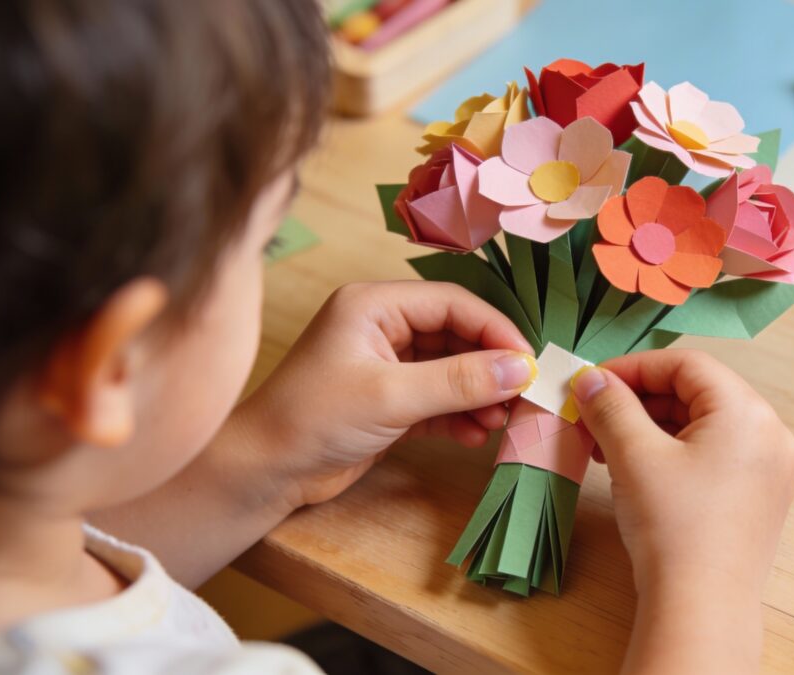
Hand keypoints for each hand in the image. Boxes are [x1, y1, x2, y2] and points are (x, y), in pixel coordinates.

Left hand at [236, 281, 535, 508]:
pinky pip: (438, 400)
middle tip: (524, 395)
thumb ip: (460, 381)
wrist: (263, 474)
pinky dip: (460, 416)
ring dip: (479, 394)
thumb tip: (523, 369)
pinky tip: (478, 435)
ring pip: (450, 370)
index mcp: (374, 305)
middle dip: (490, 366)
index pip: (453, 303)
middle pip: (456, 335)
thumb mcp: (392, 396)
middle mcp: (382, 327)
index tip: (530, 362)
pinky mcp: (389, 403)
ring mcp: (385, 366)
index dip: (495, 330)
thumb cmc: (313, 420)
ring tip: (503, 421)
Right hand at [570, 350, 793, 673]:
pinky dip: (671, 452)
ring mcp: (768, 468)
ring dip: (649, 426)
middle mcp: (769, 433)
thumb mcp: (633, 455)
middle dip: (637, 400)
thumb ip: (610, 406)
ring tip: (603, 445)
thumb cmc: (673, 526)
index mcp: (748, 412)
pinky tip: (633, 468)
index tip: (592, 383)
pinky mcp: (757, 498)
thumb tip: (589, 379)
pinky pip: (712, 454)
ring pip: (701, 425)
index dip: (633, 367)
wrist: (701, 608)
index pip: (686, 364)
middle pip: (695, 392)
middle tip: (591, 414)